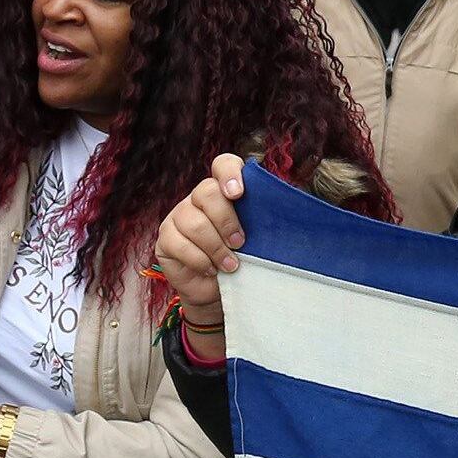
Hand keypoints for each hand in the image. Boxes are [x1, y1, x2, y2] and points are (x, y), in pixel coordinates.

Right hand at [154, 154, 249, 318]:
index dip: (230, 173)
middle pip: (207, 192)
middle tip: (240, 243)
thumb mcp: (259, 239)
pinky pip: (179, 244)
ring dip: (216, 247)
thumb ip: (265, 221)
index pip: (223, 165)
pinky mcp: (166, 238)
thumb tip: (291, 210)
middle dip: (227, 221)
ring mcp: (179, 216)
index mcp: (224, 191)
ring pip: (193, 222)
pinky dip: (199, 260)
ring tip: (231, 265)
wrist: (219, 292)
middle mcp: (198, 198)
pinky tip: (211, 269)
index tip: (239, 194)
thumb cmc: (243, 261)